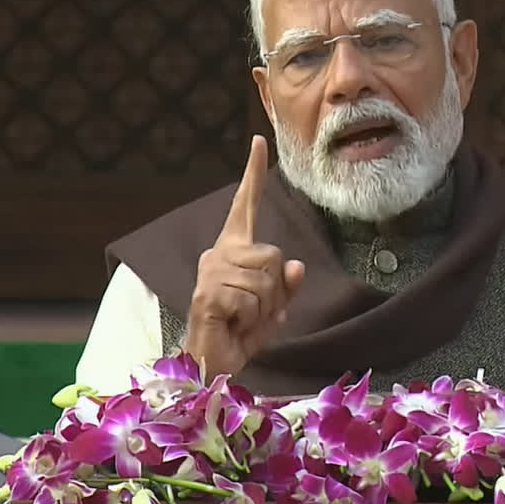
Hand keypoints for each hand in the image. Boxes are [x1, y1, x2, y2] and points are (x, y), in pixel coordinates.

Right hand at [184, 135, 304, 378]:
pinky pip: (252, 299)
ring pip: (267, 280)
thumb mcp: (272, 309)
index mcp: (234, 251)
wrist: (212, 362)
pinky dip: (252, 319)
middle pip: (274, 256)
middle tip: (255, 312)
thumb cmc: (239, 333)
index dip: (253, 175)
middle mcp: (219, 253)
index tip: (259, 142)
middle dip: (276, 292)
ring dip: (265, 309)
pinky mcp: (209, 292)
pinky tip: (233, 324)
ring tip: (242, 320)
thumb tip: (295, 266)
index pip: (246, 206)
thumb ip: (285, 287)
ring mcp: (211, 271)